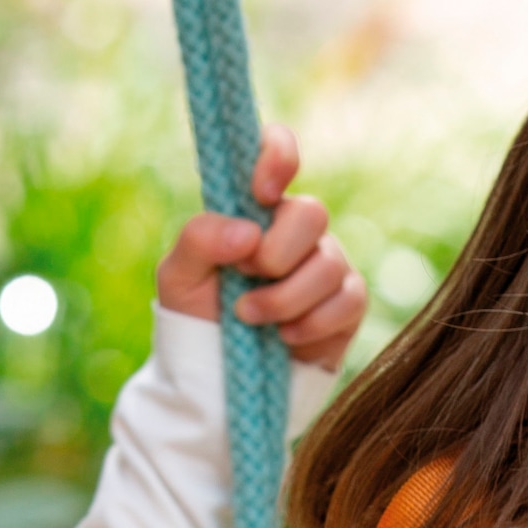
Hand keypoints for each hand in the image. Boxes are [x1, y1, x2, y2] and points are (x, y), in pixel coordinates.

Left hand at [155, 127, 366, 370]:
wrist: (218, 376)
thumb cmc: (198, 317)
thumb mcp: (178, 276)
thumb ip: (199, 239)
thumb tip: (248, 232)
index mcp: (255, 208)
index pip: (278, 151)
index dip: (278, 156)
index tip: (260, 193)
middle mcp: (295, 230)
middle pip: (312, 213)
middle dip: (276, 252)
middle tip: (244, 277)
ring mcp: (326, 265)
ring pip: (329, 262)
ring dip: (284, 297)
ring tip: (249, 318)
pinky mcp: (347, 304)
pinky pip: (348, 300)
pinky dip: (312, 322)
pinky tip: (284, 337)